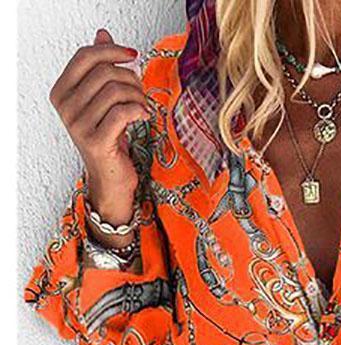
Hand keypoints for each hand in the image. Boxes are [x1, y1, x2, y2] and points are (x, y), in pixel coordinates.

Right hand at [49, 28, 150, 224]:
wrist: (111, 178)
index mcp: (62, 92)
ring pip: (115, 91)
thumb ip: (101, 68)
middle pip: (104, 73)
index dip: (113, 52)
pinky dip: (138, 110)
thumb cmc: (110, 138)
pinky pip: (122, 112)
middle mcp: (65, 108)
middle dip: (130, 78)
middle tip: (141, 92)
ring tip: (142, 106)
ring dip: (137, 95)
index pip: (85, 56)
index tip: (134, 57)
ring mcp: (78, 126)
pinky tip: (143, 116)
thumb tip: (103, 34)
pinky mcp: (96, 142)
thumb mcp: (104, 99)